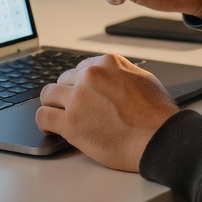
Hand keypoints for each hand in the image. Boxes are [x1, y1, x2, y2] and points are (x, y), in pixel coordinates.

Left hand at [36, 54, 178, 170]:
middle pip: (63, 80)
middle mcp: (90, 76)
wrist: (159, 138)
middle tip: (74, 109)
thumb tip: (112, 78)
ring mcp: (78, 99)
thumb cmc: (156, 114)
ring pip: (48, 95)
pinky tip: (51, 128)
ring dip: (53, 105)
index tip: (81, 94)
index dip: (81, 84)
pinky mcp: (71, 123)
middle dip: (67, 94)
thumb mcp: (144, 79)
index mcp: (108, 63)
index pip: (81, 69)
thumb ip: (121, 74)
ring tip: (57, 117)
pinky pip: (43, 117)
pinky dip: (45, 123)